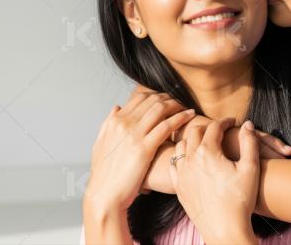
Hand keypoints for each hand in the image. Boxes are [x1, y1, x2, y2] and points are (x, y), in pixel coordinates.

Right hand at [84, 92, 194, 215]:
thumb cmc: (105, 174)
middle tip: (179, 103)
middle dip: (169, 99)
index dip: (156, 96)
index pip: (139, 97)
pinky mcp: (144, 148)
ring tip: (186, 108)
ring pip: (160, 109)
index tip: (167, 100)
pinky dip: (180, 117)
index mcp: (114, 122)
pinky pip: (166, 126)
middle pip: (152, 100)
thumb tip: (117, 106)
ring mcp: (134, 135)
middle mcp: (123, 124)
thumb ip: (109, 123)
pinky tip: (189, 115)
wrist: (104, 195)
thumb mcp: (101, 143)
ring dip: (177, 105)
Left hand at [168, 118, 259, 244]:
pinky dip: (180, 157)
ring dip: (191, 139)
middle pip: (194, 132)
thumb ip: (249, 142)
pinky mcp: (179, 187)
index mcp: (208, 152)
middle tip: (217, 129)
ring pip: (181, 146)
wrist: (225, 229)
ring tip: (202, 141)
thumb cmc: (240, 200)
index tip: (232, 121)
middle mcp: (191, 159)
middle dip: (207, 126)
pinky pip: (173, 164)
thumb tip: (246, 124)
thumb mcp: (250, 168)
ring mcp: (182, 174)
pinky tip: (188, 159)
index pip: (214, 126)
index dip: (225, 121)